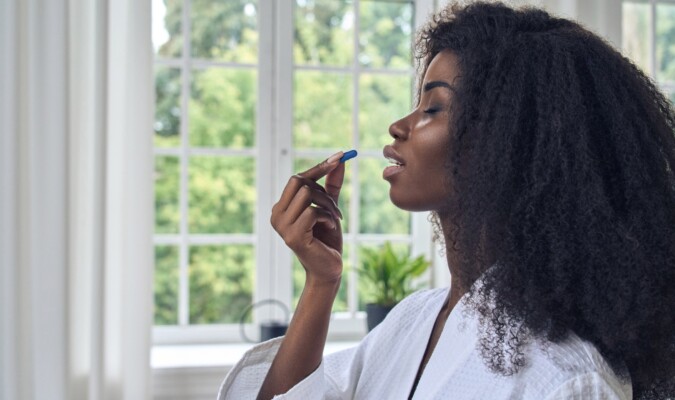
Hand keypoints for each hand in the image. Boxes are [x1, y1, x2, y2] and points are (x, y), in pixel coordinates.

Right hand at [270, 152, 345, 283]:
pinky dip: (328, 217)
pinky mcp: (292, 236)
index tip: (340, 156)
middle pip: (299, 181)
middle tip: (335, 207)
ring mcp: (282, 226)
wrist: (329, 269)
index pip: (297, 178)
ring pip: (307, 194)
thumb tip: (340, 160)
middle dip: (323, 190)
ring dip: (328, 205)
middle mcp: (276, 214)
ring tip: (334, 220)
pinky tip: (330, 229)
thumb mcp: (329, 208)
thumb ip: (332, 185)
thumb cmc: (327, 240)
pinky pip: (313, 212)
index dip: (319, 167)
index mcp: (281, 207)